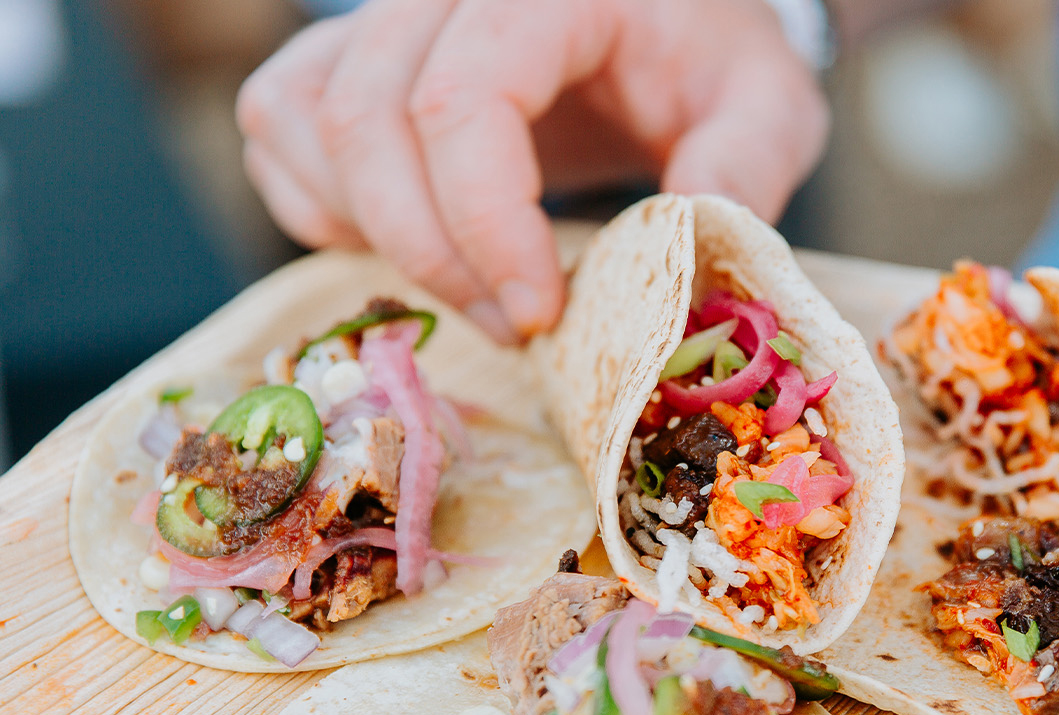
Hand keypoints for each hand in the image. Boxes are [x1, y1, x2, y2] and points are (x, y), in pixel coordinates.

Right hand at [236, 0, 828, 340]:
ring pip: (306, 125)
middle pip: (366, 120)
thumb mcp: (766, 108)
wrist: (659, 20)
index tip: (540, 312)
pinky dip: (325, 213)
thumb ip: (742, 168)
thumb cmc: (709, 62)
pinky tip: (412, 246)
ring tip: (479, 293)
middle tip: (519, 328)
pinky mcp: (341, 54)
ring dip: (379, 240)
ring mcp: (379, 13)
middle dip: (434, 256)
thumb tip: (684, 254)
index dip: (484, 224)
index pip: (466, 96)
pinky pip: (279, 133)